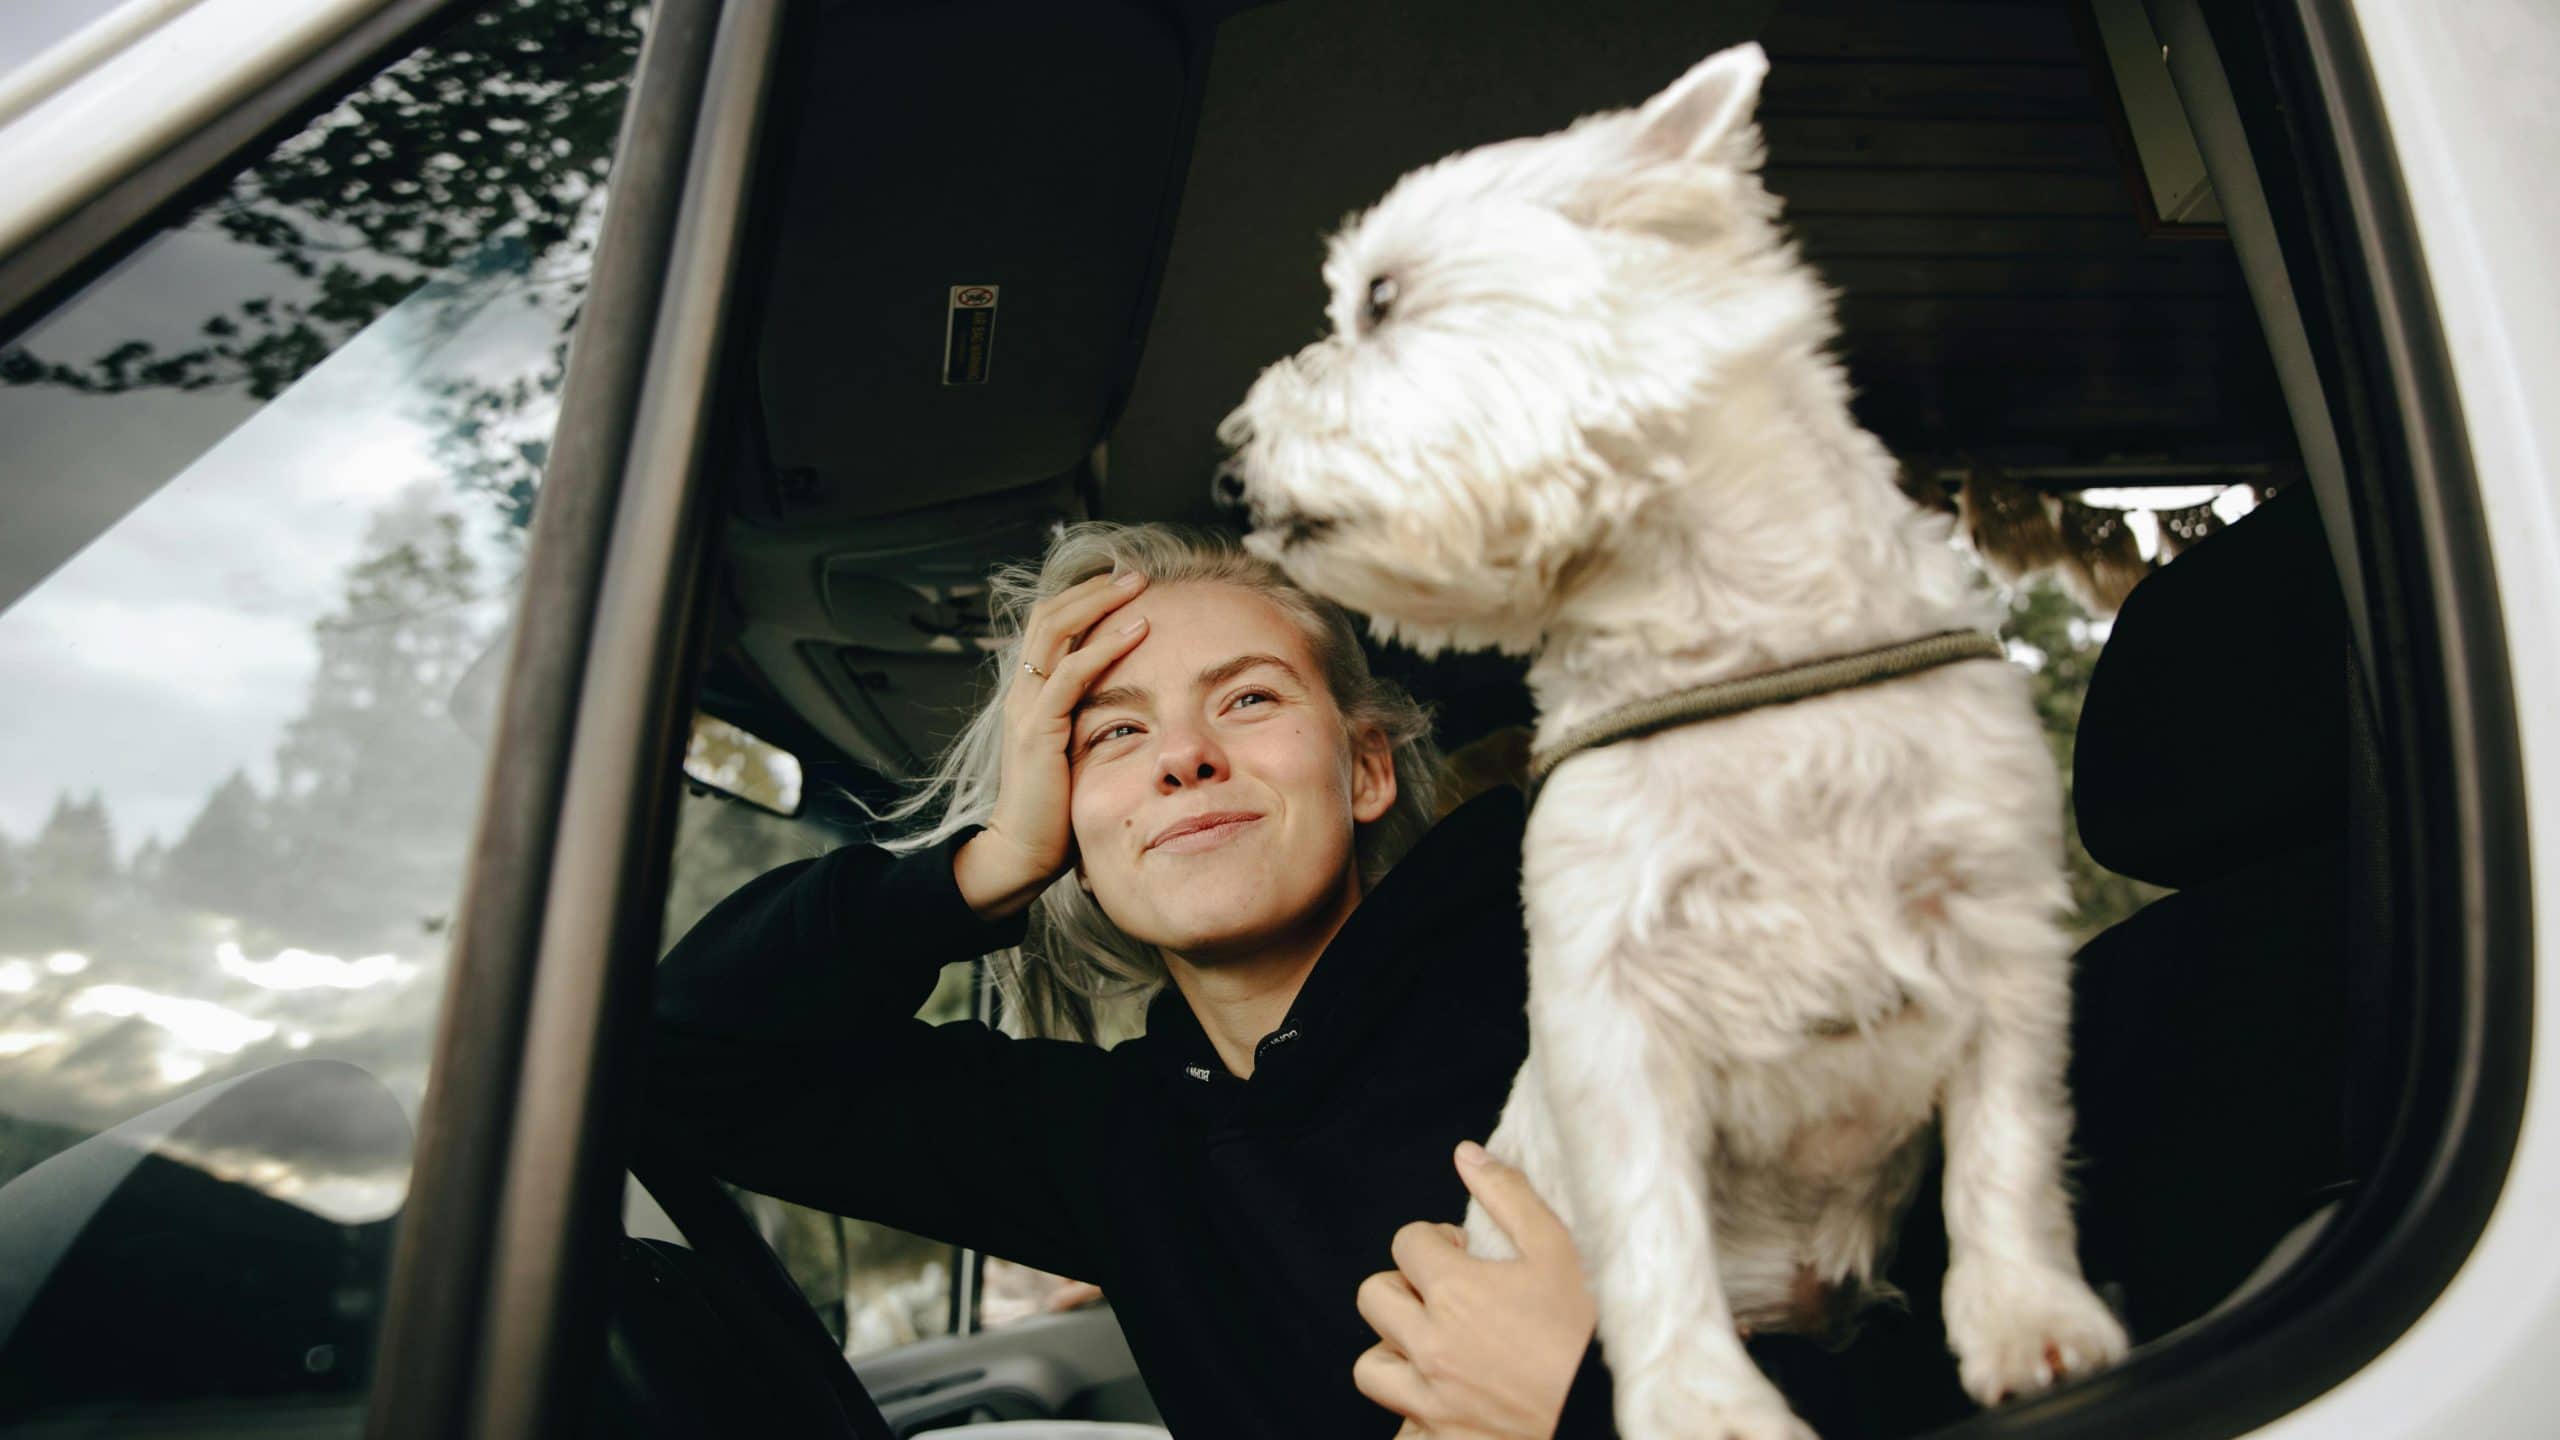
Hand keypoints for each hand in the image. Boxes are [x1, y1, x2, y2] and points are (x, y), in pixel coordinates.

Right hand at [952, 567, 1149, 919]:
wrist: (1024, 851)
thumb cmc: (1057, 808)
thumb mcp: (1078, 750)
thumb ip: (1093, 721)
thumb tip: (1132, 704)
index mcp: (1031, 694)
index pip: (1051, 626)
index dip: (1084, 598)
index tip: (1125, 584)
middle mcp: (1023, 692)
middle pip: (1050, 615)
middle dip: (1093, 588)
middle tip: (1137, 574)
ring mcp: (1027, 707)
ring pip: (1055, 631)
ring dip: (1099, 602)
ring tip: (1137, 586)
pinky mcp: (1038, 729)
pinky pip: (1069, 674)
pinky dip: (1104, 647)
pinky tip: (1136, 632)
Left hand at [1353, 1142, 1596, 1439]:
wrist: (1605, 1409)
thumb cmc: (1586, 1332)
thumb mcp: (1557, 1251)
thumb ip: (1508, 1196)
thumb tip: (1467, 1154)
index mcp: (1455, 1290)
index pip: (1407, 1241)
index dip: (1434, 1240)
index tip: (1462, 1253)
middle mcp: (1431, 1343)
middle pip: (1375, 1295)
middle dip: (1405, 1287)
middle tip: (1443, 1295)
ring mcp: (1430, 1396)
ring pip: (1372, 1363)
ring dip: (1396, 1349)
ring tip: (1433, 1346)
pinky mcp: (1437, 1435)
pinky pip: (1396, 1426)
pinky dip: (1409, 1412)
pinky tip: (1439, 1398)